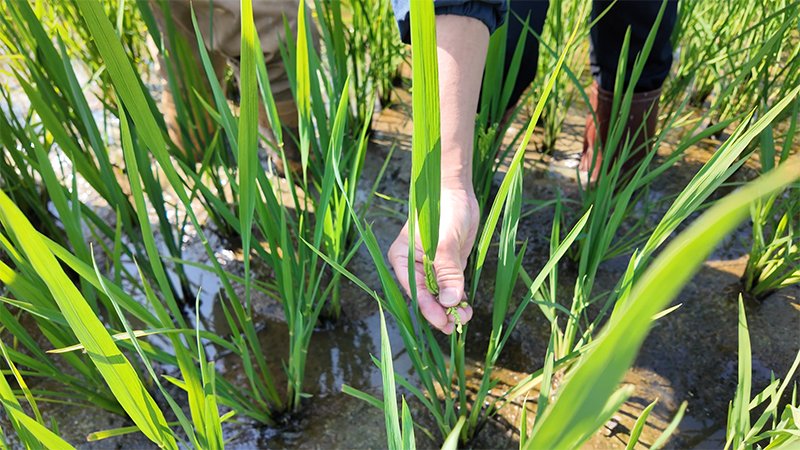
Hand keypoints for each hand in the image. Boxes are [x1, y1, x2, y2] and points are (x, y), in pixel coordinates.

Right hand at [388, 187, 479, 333]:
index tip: (443, 322)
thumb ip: (447, 272)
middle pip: (427, 297)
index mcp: (403, 259)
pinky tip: (467, 308)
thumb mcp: (445, 242)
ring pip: (440, 295)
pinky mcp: (448, 265)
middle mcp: (414, 266)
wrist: (457, 191)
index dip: (429, 309)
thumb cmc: (444, 209)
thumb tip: (450, 301)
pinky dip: (459, 298)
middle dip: (442, 312)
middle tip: (458, 324)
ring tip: (467, 317)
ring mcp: (432, 267)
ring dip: (452, 308)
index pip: (415, 291)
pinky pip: (451, 287)